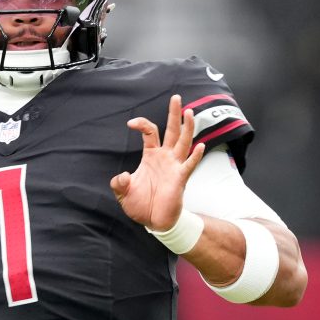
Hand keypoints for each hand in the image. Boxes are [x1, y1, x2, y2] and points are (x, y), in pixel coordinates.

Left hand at [110, 94, 204, 230]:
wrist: (154, 222)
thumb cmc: (141, 205)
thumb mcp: (123, 193)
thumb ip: (119, 183)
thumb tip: (122, 176)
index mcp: (151, 156)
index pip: (150, 132)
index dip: (141, 124)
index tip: (130, 123)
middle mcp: (165, 157)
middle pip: (172, 130)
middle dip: (174, 114)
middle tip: (176, 97)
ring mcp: (174, 166)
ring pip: (183, 142)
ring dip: (187, 128)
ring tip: (188, 112)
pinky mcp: (180, 178)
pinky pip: (189, 165)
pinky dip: (195, 156)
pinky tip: (200, 146)